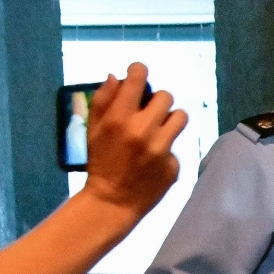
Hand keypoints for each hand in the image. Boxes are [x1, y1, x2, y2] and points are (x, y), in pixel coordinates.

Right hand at [80, 64, 187, 212]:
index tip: (138, 76)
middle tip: (149, 113)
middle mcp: (143, 130)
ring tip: (159, 130)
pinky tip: (154, 160)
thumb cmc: (101, 161)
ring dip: (169, 121)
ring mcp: (161, 149)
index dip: (139, 72)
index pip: (139, 77)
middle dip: (156, 102)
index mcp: (119, 118)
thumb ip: (103, 100)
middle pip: (166, 96)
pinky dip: (166, 150)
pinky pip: (176, 146)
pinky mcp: (173, 165)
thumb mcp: (93, 129)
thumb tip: (117, 76)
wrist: (112, 202)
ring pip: (180, 117)